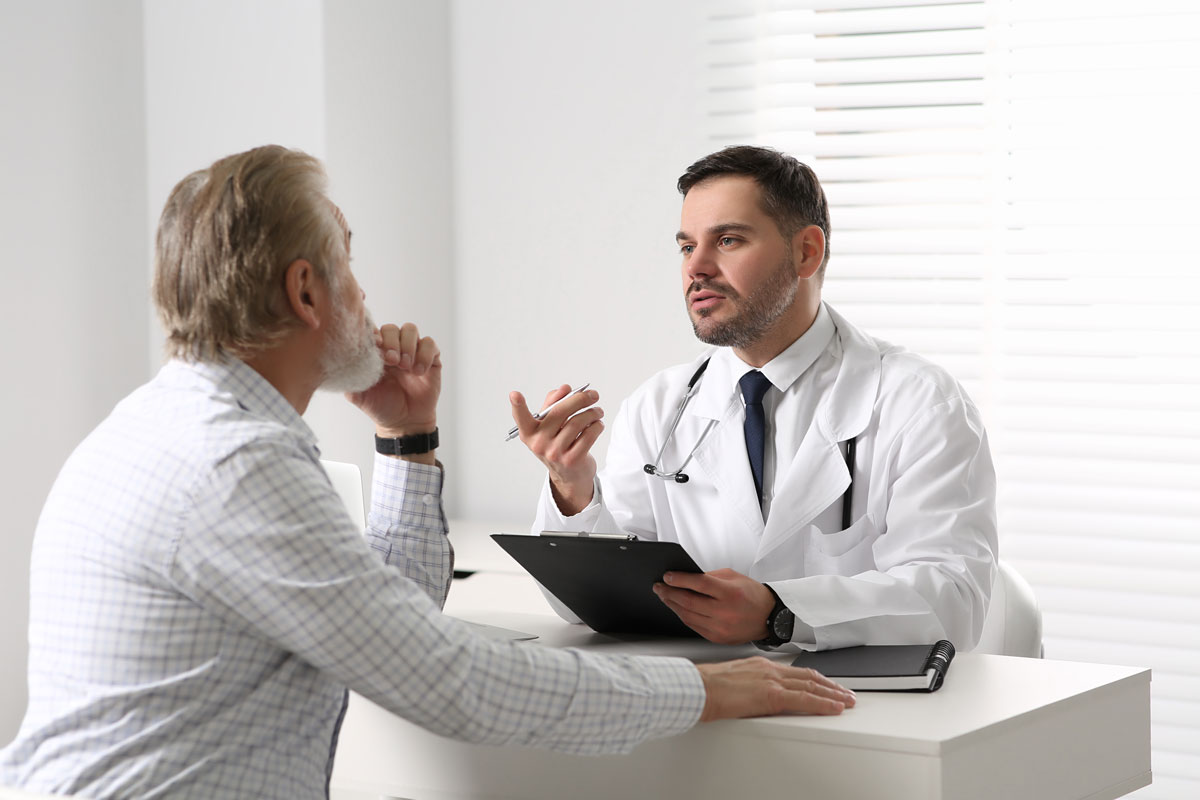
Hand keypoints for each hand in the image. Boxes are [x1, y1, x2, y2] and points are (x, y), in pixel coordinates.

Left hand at [347, 322, 440, 440]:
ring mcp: (413, 352)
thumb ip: (350, 378)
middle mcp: (394, 349)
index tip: (375, 345)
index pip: (374, 332)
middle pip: (392, 328)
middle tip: (392, 361)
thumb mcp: (359, 395)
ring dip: (408, 346)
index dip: (374, 334)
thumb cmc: (381, 407)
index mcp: (376, 353)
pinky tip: (418, 371)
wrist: (404, 423)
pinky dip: (424, 355)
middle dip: (392, 342)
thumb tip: (344, 362)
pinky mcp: (430, 359)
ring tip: (405, 366)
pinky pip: (430, 344)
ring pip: (411, 330)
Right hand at [509, 385, 603, 514]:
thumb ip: (554, 403)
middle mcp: (539, 443)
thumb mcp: (549, 425)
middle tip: (593, 394)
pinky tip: (597, 424)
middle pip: (560, 412)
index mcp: (529, 432)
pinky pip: (588, 435)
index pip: (521, 418)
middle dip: (579, 399)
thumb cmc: (558, 443)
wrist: (569, 475)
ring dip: (592, 413)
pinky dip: (597, 426)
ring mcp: (555, 453)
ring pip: (577, 422)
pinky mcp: (572, 460)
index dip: (517, 406)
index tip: (514, 394)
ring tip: (597, 411)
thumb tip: (565, 388)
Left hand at [653, 568, 775, 644]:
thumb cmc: (752, 595)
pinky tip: (678, 608)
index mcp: (730, 593)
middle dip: (669, 592)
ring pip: (688, 615)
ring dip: (673, 605)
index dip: (679, 579)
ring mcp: (720, 627)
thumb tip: (685, 577)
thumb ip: (710, 576)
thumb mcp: (733, 577)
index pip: (699, 583)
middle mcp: (725, 612)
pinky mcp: (717, 638)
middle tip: (659, 586)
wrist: (769, 617)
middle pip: (689, 601)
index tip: (667, 576)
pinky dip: (683, 616)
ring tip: (665, 596)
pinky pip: (693, 626)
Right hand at [696, 657, 854, 720]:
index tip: (826, 684)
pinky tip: (834, 708)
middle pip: (808, 676)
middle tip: (846, 693)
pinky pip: (804, 699)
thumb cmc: (707, 687)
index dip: (814, 678)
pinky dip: (823, 703)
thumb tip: (754, 695)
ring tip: (847, 701)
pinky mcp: (771, 695)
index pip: (795, 671)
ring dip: (832, 694)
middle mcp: (769, 670)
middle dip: (830, 685)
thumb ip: (748, 685)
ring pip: (811, 685)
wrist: (697, 688)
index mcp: (760, 666)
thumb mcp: (732, 680)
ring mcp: (771, 681)